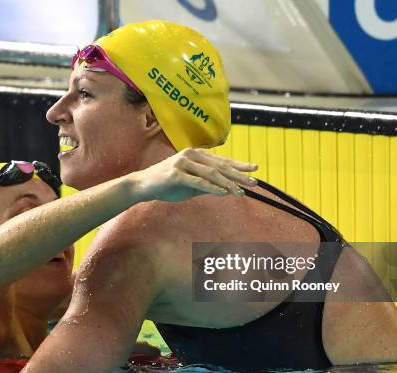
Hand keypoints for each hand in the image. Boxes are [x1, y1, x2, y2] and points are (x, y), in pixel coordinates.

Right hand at [131, 148, 257, 201]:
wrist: (142, 186)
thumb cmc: (166, 184)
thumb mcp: (190, 184)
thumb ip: (206, 184)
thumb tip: (226, 189)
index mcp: (196, 154)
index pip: (221, 160)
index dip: (239, 164)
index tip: (254, 169)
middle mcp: (191, 155)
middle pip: (219, 166)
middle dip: (238, 175)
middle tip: (253, 182)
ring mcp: (182, 163)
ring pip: (211, 174)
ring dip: (228, 184)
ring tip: (240, 192)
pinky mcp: (175, 174)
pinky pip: (197, 181)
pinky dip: (212, 188)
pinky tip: (223, 193)